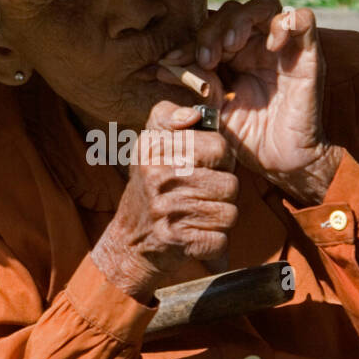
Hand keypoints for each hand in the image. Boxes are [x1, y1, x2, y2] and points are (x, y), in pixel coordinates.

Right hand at [91, 100, 237, 301]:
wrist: (129, 243)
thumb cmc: (150, 190)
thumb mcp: (150, 147)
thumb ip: (169, 119)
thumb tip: (194, 115)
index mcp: (154, 148)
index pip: (218, 146)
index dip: (221, 159)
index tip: (206, 167)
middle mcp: (158, 176)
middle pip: (229, 183)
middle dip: (222, 193)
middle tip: (201, 196)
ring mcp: (168, 210)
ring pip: (229, 213)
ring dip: (219, 219)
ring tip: (197, 216)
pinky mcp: (178, 241)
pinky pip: (221, 240)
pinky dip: (214, 243)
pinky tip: (195, 236)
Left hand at [158, 0, 341, 205]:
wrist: (281, 161)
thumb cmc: (248, 138)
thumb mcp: (213, 111)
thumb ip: (195, 85)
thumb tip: (163, 66)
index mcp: (233, 56)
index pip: (210, 30)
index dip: (189, 41)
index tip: (172, 62)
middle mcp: (257, 46)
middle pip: (233, 11)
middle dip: (213, 30)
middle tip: (206, 59)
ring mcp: (282, 48)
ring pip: (264, 4)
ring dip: (242, 19)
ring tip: (231, 45)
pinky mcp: (308, 54)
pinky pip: (302, 19)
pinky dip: (285, 23)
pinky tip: (270, 45)